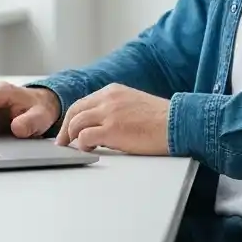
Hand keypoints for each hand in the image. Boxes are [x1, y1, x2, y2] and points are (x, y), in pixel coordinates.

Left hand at [55, 84, 171, 153]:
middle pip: (74, 112)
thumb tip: (97, 125)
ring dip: (72, 138)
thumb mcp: (133, 104)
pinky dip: (82, 146)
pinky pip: (84, 138)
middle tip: (63, 142)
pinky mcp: (112, 130)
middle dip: (65, 129)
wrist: (179, 123)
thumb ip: (113, 109)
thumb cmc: (161, 119)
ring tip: (77, 148)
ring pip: (76, 124)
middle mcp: (108, 99)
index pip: (82, 103)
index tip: (68, 130)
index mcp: (113, 91)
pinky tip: (88, 150)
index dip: (72, 118)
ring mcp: (109, 113)